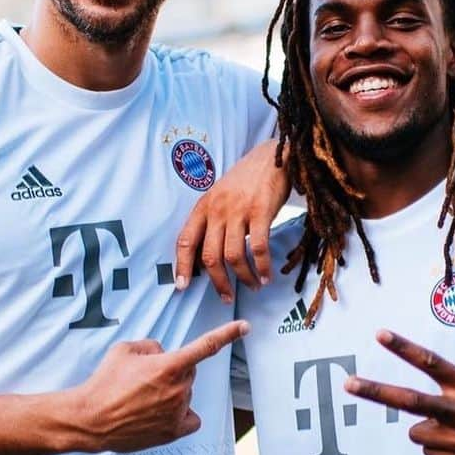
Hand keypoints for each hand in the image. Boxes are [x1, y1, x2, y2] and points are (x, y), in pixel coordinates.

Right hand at [68, 321, 248, 452]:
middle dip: (172, 371)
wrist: (90, 419)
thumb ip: (151, 346)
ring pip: (185, 394)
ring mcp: (178, 412)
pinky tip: (164, 414)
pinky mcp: (173, 431)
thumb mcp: (125, 350)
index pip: (206, 346)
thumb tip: (162, 354)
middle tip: (143, 379)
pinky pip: (191, 419)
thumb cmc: (105, 382)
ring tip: (142, 399)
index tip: (245, 327)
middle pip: (189, 373)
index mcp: (169, 365)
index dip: (228, 334)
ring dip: (171, 392)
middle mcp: (179, 389)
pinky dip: (182, 415)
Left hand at [174, 140, 288, 301]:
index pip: (185, 241)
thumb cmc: (246, 181)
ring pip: (233, 256)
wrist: (272, 156)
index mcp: (203, 207)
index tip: (182, 287)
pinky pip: (258, 247)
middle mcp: (217, 209)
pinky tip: (266, 276)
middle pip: (210, 256)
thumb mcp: (220, 197)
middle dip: (218, 282)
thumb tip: (207, 257)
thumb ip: (212, 222)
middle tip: (227, 297)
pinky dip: (262, 266)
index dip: (182, 266)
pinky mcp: (261, 211)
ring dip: (244, 278)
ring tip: (254, 287)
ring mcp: (238, 210)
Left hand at [344, 329, 454, 454]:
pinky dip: (441, 448)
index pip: (431, 362)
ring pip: (417, 432)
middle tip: (348, 383)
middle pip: (409, 400)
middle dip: (375, 391)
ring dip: (428, 430)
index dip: (403, 347)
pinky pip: (431, 452)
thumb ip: (449, 393)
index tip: (379, 334)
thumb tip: (415, 415)